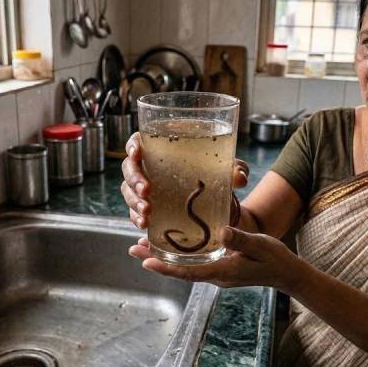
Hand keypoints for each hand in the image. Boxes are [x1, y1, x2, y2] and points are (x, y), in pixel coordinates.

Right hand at [120, 132, 249, 229]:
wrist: (218, 201)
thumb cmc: (217, 174)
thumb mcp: (229, 168)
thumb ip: (236, 169)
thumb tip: (238, 178)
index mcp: (162, 148)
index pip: (138, 141)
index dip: (132, 146)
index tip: (137, 153)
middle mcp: (149, 166)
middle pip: (129, 169)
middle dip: (134, 180)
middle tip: (146, 191)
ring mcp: (145, 188)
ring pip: (128, 192)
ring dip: (134, 202)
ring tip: (147, 212)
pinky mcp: (148, 207)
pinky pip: (134, 212)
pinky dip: (136, 218)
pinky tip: (144, 225)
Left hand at [128, 226, 300, 289]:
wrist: (286, 273)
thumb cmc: (274, 258)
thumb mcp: (259, 245)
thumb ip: (240, 239)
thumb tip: (221, 232)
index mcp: (222, 272)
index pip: (188, 272)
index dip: (166, 268)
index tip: (146, 262)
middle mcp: (215, 276)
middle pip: (179, 270)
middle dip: (155, 260)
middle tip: (132, 249)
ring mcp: (216, 274)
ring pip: (184, 267)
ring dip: (164, 258)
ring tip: (142, 246)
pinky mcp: (219, 268)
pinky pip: (193, 263)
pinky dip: (178, 256)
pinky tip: (170, 246)